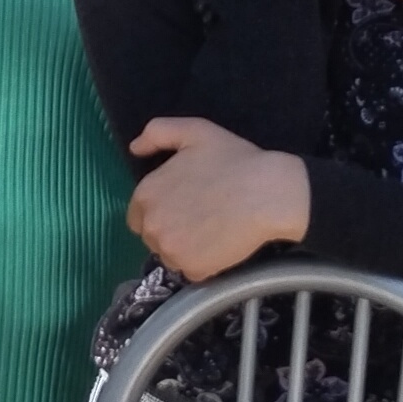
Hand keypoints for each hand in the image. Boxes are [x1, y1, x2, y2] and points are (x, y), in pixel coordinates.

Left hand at [126, 119, 313, 280]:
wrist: (268, 194)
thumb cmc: (234, 160)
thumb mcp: (194, 131)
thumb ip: (157, 133)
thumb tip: (134, 149)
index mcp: (146, 194)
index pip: (138, 215)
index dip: (159, 210)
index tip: (182, 205)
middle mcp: (152, 226)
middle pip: (153, 237)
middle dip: (171, 229)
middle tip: (201, 216)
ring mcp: (171, 251)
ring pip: (170, 256)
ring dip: (185, 248)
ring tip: (212, 230)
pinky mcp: (193, 270)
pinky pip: (191, 270)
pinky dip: (203, 262)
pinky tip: (221, 244)